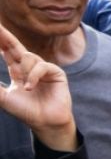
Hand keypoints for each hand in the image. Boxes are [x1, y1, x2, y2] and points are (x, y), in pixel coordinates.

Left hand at [0, 21, 74, 150]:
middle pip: (15, 46)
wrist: (45, 122)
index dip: (0, 40)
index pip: (6, 51)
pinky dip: (34, 76)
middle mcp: (30, 68)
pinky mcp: (56, 73)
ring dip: (24, 71)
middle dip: (5, 36)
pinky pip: (41, 66)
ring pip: (29, 56)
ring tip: (26, 87)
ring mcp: (44, 69)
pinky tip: (30, 88)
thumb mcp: (3, 97)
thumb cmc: (25, 112)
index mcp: (17, 71)